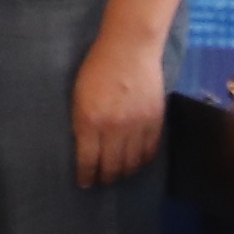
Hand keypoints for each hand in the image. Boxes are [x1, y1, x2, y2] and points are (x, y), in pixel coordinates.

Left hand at [73, 27, 170, 186]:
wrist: (129, 50)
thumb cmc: (96, 68)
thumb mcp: (77, 96)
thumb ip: (81, 122)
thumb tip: (84, 147)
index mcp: (89, 121)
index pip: (88, 160)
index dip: (86, 176)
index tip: (84, 183)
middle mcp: (113, 128)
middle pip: (111, 165)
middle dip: (105, 178)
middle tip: (102, 182)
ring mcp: (137, 126)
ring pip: (132, 162)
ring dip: (124, 172)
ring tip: (119, 175)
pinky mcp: (155, 121)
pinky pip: (150, 150)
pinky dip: (143, 160)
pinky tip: (138, 163)